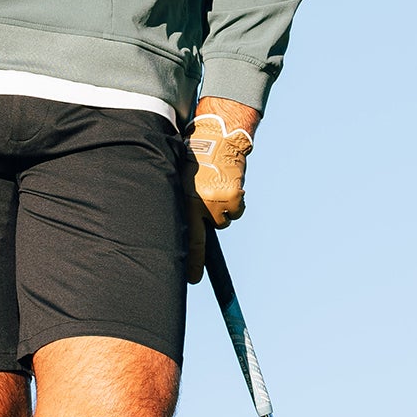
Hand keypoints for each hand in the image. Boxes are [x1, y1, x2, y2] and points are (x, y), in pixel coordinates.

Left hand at [182, 98, 258, 282]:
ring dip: (220, 209)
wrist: (220, 137)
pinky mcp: (234, 199)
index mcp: (184, 200)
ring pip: (223, 220)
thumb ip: (183, 203)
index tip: (193, 279)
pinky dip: (234, 202)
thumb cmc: (195, 156)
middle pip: (207, 233)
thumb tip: (185, 230)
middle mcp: (200, 205)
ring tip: (215, 186)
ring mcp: (218, 203)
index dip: (191, 261)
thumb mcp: (181, 178)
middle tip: (199, 255)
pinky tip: (228, 184)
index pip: (188, 238)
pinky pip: (236, 211)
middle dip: (205, 238)